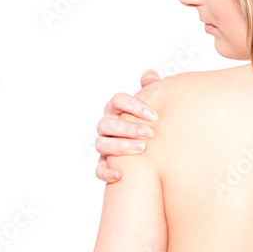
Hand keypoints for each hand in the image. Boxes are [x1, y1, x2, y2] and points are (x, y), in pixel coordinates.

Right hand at [95, 68, 160, 182]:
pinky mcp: (104, 165)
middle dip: (128, 128)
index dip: (134, 106)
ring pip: (101, 144)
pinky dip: (106, 173)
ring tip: (142, 149)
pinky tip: (120, 175)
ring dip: (120, 146)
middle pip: (107, 123)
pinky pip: (98, 170)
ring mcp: (104, 146)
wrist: (149, 152)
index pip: (117, 101)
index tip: (154, 115)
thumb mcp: (151, 107)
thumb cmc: (148, 124)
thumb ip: (150, 90)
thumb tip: (149, 76)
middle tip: (150, 133)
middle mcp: (107, 127)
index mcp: (116, 110)